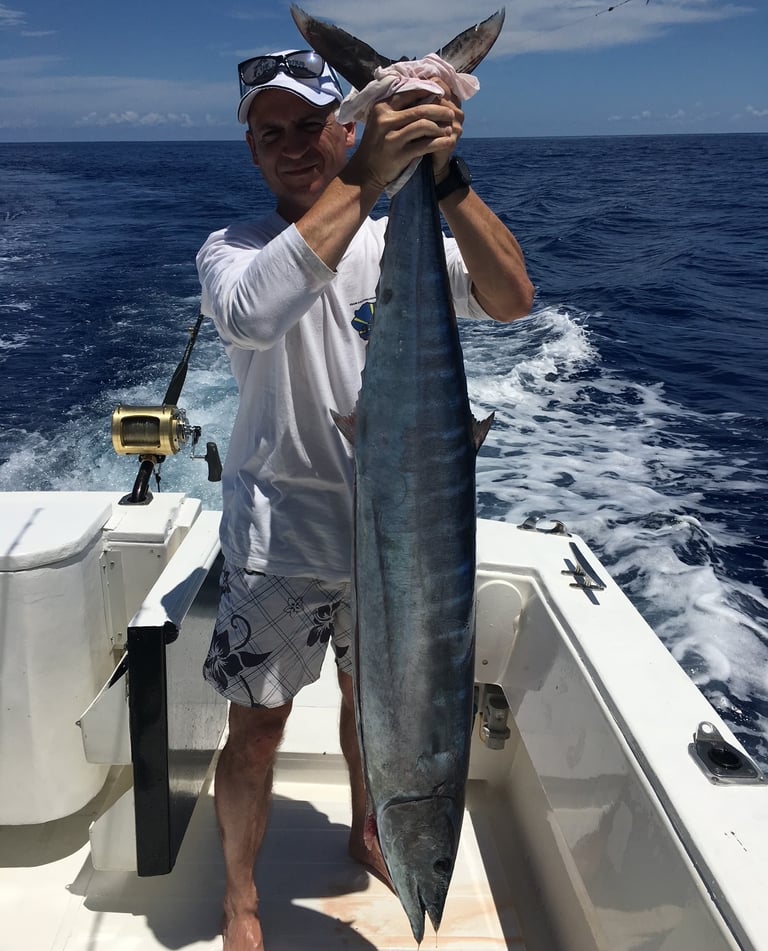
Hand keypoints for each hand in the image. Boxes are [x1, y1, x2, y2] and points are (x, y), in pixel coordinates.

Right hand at [346, 85, 463, 191]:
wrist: (365, 171)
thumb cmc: (377, 144)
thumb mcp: (381, 121)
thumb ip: (397, 108)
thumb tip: (423, 93)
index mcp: (381, 107)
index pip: (409, 93)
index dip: (428, 92)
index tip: (441, 94)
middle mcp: (385, 120)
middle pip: (420, 109)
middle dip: (439, 110)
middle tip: (450, 113)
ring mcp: (392, 138)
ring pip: (423, 125)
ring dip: (440, 127)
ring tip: (449, 129)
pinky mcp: (399, 154)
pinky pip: (425, 145)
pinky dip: (439, 143)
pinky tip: (447, 142)